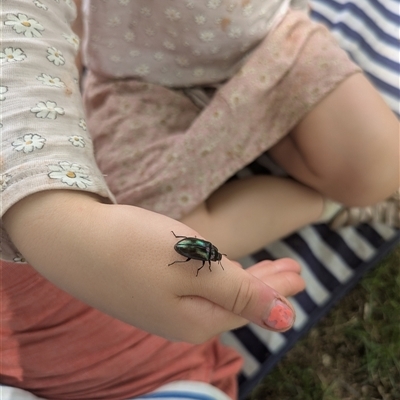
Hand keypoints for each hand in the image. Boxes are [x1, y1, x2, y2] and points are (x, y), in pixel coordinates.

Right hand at [3, 191, 304, 343]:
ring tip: (266, 267)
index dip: (277, 288)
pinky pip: (195, 286)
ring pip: (216, 292)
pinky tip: (223, 270)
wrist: (70, 239)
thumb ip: (240, 294)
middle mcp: (181, 319)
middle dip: (265, 284)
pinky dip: (217, 275)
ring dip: (243, 278)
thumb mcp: (194, 269)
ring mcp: (162, 306)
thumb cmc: (134, 248)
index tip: (300, 273)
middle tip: (293, 269)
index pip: (249, 304)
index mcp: (197, 319)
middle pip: (235, 300)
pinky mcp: (148, 289)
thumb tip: (284, 319)